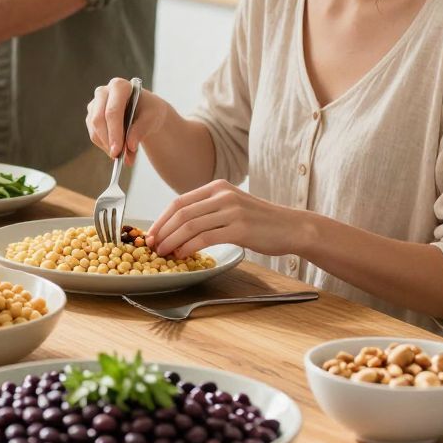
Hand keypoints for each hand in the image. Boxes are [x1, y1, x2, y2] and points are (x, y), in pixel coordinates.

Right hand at [86, 78, 166, 162]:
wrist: (145, 112)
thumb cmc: (149, 111)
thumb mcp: (152, 118)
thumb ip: (141, 130)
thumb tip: (129, 146)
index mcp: (119, 86)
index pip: (112, 111)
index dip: (114, 132)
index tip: (118, 150)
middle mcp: (103, 92)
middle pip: (98, 119)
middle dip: (108, 140)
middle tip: (117, 157)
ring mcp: (94, 104)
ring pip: (94, 129)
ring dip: (107, 145)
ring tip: (123, 155)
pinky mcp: (91, 117)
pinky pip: (94, 135)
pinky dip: (105, 146)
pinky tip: (117, 148)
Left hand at [147, 180, 308, 260]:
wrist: (292, 227)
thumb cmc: (260, 222)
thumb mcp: (232, 206)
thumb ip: (208, 210)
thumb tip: (178, 227)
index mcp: (217, 186)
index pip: (179, 202)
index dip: (161, 219)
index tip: (150, 234)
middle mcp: (222, 195)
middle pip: (180, 213)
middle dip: (162, 231)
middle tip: (151, 247)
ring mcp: (231, 210)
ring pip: (189, 226)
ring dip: (171, 241)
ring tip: (162, 254)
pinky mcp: (240, 228)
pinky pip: (205, 238)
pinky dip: (188, 248)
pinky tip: (181, 255)